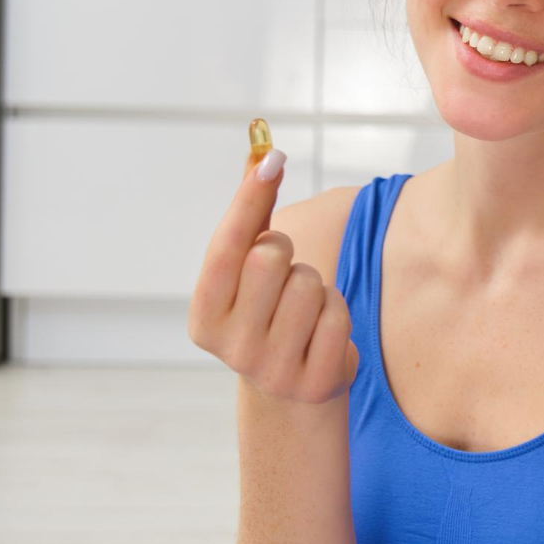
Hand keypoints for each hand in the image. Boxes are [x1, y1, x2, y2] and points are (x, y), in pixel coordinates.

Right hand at [187, 146, 359, 402]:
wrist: (290, 392)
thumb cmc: (266, 313)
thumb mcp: (246, 273)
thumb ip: (250, 215)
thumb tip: (261, 151)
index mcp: (204, 315)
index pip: (227, 245)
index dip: (250, 197)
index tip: (272, 157)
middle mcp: (231, 346)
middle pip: (270, 255)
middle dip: (285, 252)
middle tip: (282, 275)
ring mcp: (272, 369)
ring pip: (310, 283)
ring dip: (315, 285)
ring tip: (302, 309)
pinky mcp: (315, 382)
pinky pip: (338, 314)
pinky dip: (337, 311)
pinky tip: (321, 331)